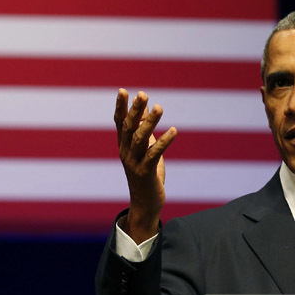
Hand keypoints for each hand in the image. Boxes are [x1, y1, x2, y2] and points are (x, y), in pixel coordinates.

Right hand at [114, 89, 176, 243]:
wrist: (145, 204)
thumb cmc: (146, 173)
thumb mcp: (144, 149)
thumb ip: (143, 130)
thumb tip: (146, 110)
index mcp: (124, 145)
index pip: (120, 123)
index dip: (121, 107)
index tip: (122, 91)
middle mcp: (125, 152)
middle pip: (129, 128)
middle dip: (135, 110)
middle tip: (143, 95)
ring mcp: (134, 163)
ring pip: (140, 139)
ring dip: (150, 122)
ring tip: (160, 107)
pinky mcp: (146, 173)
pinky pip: (154, 155)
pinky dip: (164, 142)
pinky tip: (174, 131)